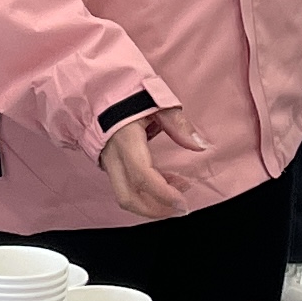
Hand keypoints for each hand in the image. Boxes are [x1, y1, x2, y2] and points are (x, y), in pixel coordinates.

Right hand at [99, 104, 203, 219]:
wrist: (100, 89)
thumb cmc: (130, 94)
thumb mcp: (158, 103)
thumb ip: (179, 125)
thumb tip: (201, 145)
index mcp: (125, 140)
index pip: (143, 177)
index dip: (163, 194)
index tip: (183, 203)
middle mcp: (113, 156)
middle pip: (128, 197)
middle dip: (155, 210)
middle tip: (181, 208)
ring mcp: (107, 162)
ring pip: (125, 196)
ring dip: (152, 202)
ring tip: (178, 189)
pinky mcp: (108, 163)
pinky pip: (125, 186)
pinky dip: (145, 192)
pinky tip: (165, 182)